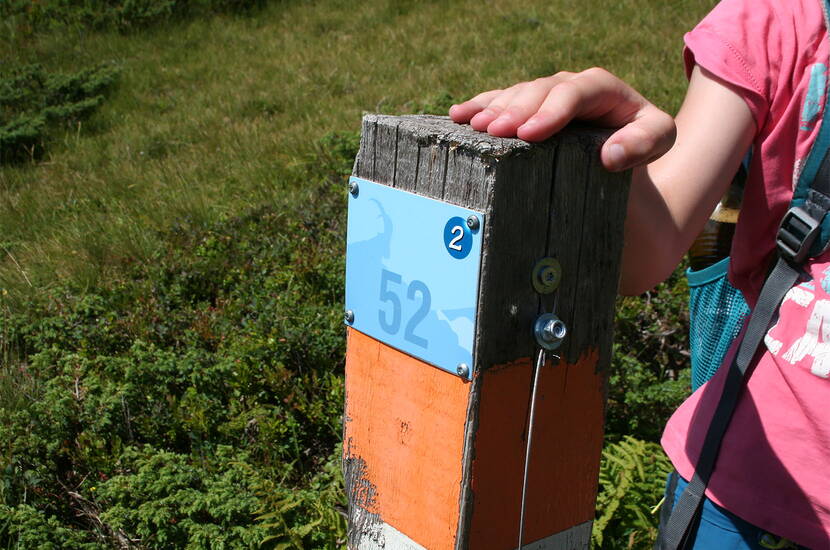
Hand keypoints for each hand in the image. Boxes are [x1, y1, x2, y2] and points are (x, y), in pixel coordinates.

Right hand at [448, 68, 675, 171]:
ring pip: (515, 93)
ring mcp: (544, 94)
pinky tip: (459, 115)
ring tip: (472, 126)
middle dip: (514, 110)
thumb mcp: (658, 139)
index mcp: (601, 88)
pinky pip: (500, 100)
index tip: (530, 134)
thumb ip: (644, 143)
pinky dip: (480, 107)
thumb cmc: (640, 143)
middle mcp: (568, 86)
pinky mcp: (527, 107)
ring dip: (492, 109)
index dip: (550, 110)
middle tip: (492, 132)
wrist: (624, 150)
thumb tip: (610, 155)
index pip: (575, 92)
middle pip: (538, 90)